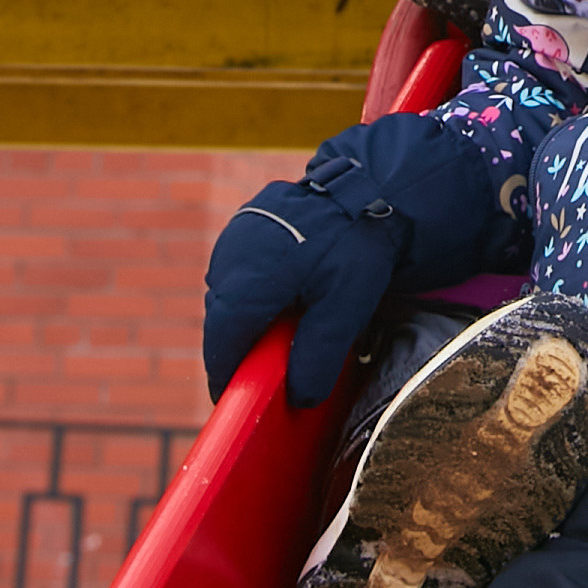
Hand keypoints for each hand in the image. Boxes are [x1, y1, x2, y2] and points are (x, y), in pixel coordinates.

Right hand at [203, 117, 497, 405]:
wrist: (364, 188)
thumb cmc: (355, 248)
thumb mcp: (344, 308)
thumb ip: (318, 354)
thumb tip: (300, 398)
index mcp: (249, 280)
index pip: (223, 341)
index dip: (224, 374)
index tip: (228, 398)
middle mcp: (230, 257)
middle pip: (222, 319)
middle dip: (237, 348)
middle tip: (259, 372)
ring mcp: (233, 238)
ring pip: (226, 294)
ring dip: (244, 318)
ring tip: (274, 335)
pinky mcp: (242, 226)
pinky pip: (235, 270)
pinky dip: (249, 291)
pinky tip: (280, 298)